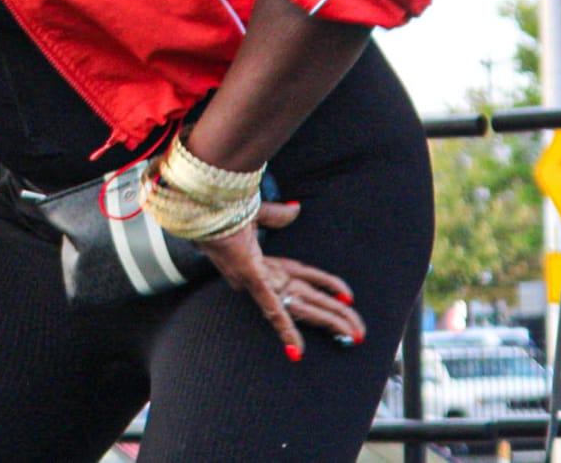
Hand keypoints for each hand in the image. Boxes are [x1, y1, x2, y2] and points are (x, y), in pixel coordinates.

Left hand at [197, 201, 365, 357]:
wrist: (200, 210)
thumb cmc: (221, 214)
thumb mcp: (255, 213)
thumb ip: (276, 215)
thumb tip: (295, 209)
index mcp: (267, 263)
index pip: (306, 277)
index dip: (328, 287)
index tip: (348, 297)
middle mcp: (266, 276)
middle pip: (310, 298)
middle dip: (337, 315)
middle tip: (361, 332)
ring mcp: (259, 280)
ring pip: (300, 306)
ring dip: (327, 321)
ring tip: (353, 335)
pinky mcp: (251, 279)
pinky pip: (272, 307)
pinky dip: (285, 327)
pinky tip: (297, 350)